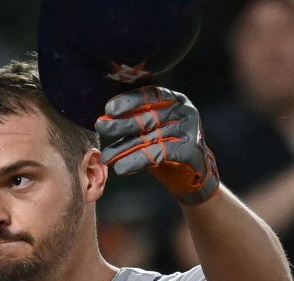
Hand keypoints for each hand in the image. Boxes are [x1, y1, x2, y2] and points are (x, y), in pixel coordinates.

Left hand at [96, 86, 220, 204]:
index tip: (109, 109)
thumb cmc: (167, 145)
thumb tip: (104, 120)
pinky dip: (138, 161)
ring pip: (151, 138)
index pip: (150, 95)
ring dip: (125, 148)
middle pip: (148, 116)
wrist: (193, 173)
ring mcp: (189, 130)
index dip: (129, 101)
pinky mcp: (190, 149)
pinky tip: (122, 168)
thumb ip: (133, 121)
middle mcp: (183, 111)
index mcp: (174, 99)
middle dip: (121, 123)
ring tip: (107, 157)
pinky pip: (160, 154)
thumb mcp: (150, 129)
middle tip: (100, 126)